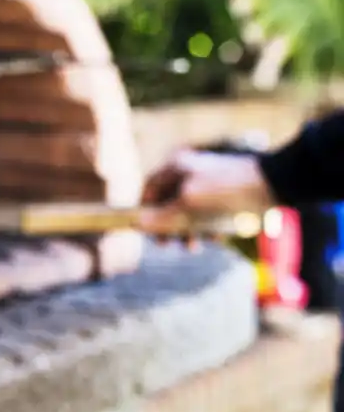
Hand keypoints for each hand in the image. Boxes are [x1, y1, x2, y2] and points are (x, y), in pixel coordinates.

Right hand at [140, 150, 272, 233]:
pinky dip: (208, 227)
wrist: (275, 184)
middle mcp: (189, 171)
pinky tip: (216, 237)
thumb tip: (137, 224)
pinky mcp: (224, 195)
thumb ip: (162, 214)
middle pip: (167, 203)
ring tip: (194, 245)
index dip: (144, 211)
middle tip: (168, 245)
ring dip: (188, 231)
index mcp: (177, 166)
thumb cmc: (228, 190)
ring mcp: (207, 183)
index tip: (145, 232)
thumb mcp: (190, 203)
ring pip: (188, 212)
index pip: (149, 188)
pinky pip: (208, 214)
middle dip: (168, 226)